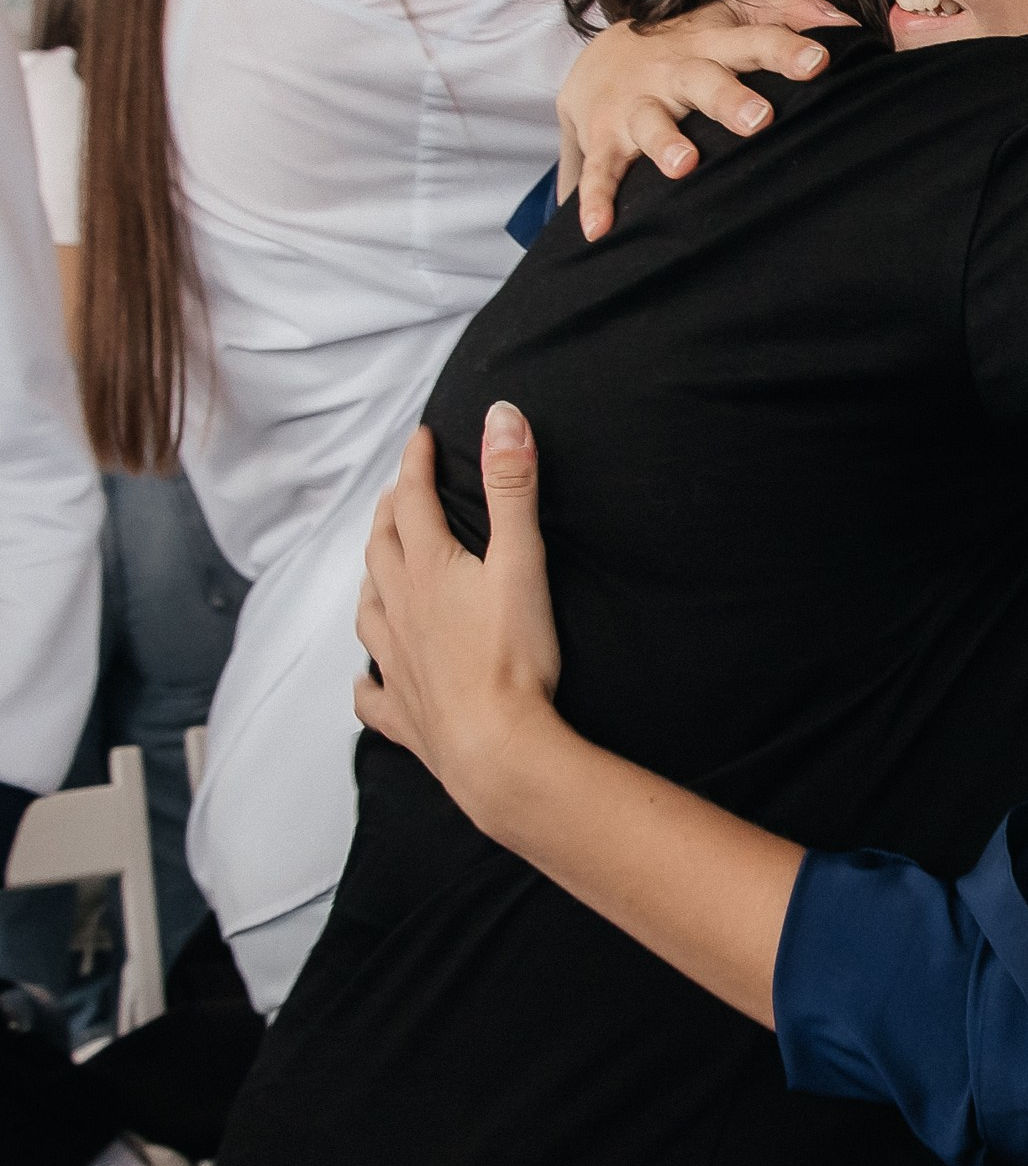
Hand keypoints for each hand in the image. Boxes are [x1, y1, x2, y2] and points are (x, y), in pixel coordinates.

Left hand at [355, 412, 562, 829]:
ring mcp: (395, 664)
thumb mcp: (522, 561)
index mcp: (427, 570)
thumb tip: (502, 417)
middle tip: (399, 495)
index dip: (418, 465)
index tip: (421, 438)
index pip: (415, 502)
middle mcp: (398, 611)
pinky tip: (366, 680)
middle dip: (391, 516)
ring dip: (371, 583)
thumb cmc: (512, 657)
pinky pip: (372, 695)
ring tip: (377, 571)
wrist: (495, 749)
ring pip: (368, 613)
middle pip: (383, 551)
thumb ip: (512, 488)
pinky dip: (367, 682)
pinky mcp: (402, 713)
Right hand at [559, 0, 856, 238]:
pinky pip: (600, 170)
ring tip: (684, 165)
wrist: (594, 63)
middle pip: (703, 80)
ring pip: (651, 122)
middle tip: (759, 119)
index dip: (784, 48)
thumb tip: (849, 19)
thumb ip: (789, 8)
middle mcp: (673, 72)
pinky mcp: (602, 138)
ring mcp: (635, 106)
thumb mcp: (730, 14)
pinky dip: (596, 199)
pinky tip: (599, 229)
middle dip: (729, 98)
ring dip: (664, 143)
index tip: (818, 61)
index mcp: (710, 43)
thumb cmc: (686, 44)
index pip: (753, 40)